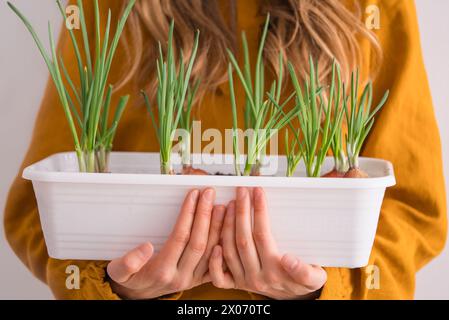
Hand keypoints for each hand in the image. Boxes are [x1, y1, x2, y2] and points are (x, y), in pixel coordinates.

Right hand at [107, 188, 224, 299]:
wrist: (137, 297)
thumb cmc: (129, 278)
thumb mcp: (118, 271)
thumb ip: (128, 262)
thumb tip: (146, 247)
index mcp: (161, 271)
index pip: (180, 237)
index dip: (188, 214)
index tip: (193, 195)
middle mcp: (180, 277)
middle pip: (198, 242)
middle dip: (205, 214)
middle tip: (209, 194)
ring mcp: (192, 280)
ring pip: (211, 251)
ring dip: (218, 226)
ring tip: (222, 205)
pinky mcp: (200, 280)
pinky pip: (217, 261)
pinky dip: (223, 243)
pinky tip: (227, 227)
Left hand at [208, 187, 326, 299]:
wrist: (294, 298)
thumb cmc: (303, 281)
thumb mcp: (314, 277)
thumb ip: (304, 271)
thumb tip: (288, 260)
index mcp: (276, 272)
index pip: (263, 236)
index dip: (259, 212)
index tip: (258, 192)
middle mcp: (257, 277)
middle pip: (243, 239)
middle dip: (241, 211)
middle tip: (242, 191)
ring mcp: (244, 281)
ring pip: (230, 250)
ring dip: (227, 225)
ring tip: (230, 203)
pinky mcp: (235, 285)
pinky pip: (218, 276)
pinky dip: (214, 259)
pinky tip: (216, 238)